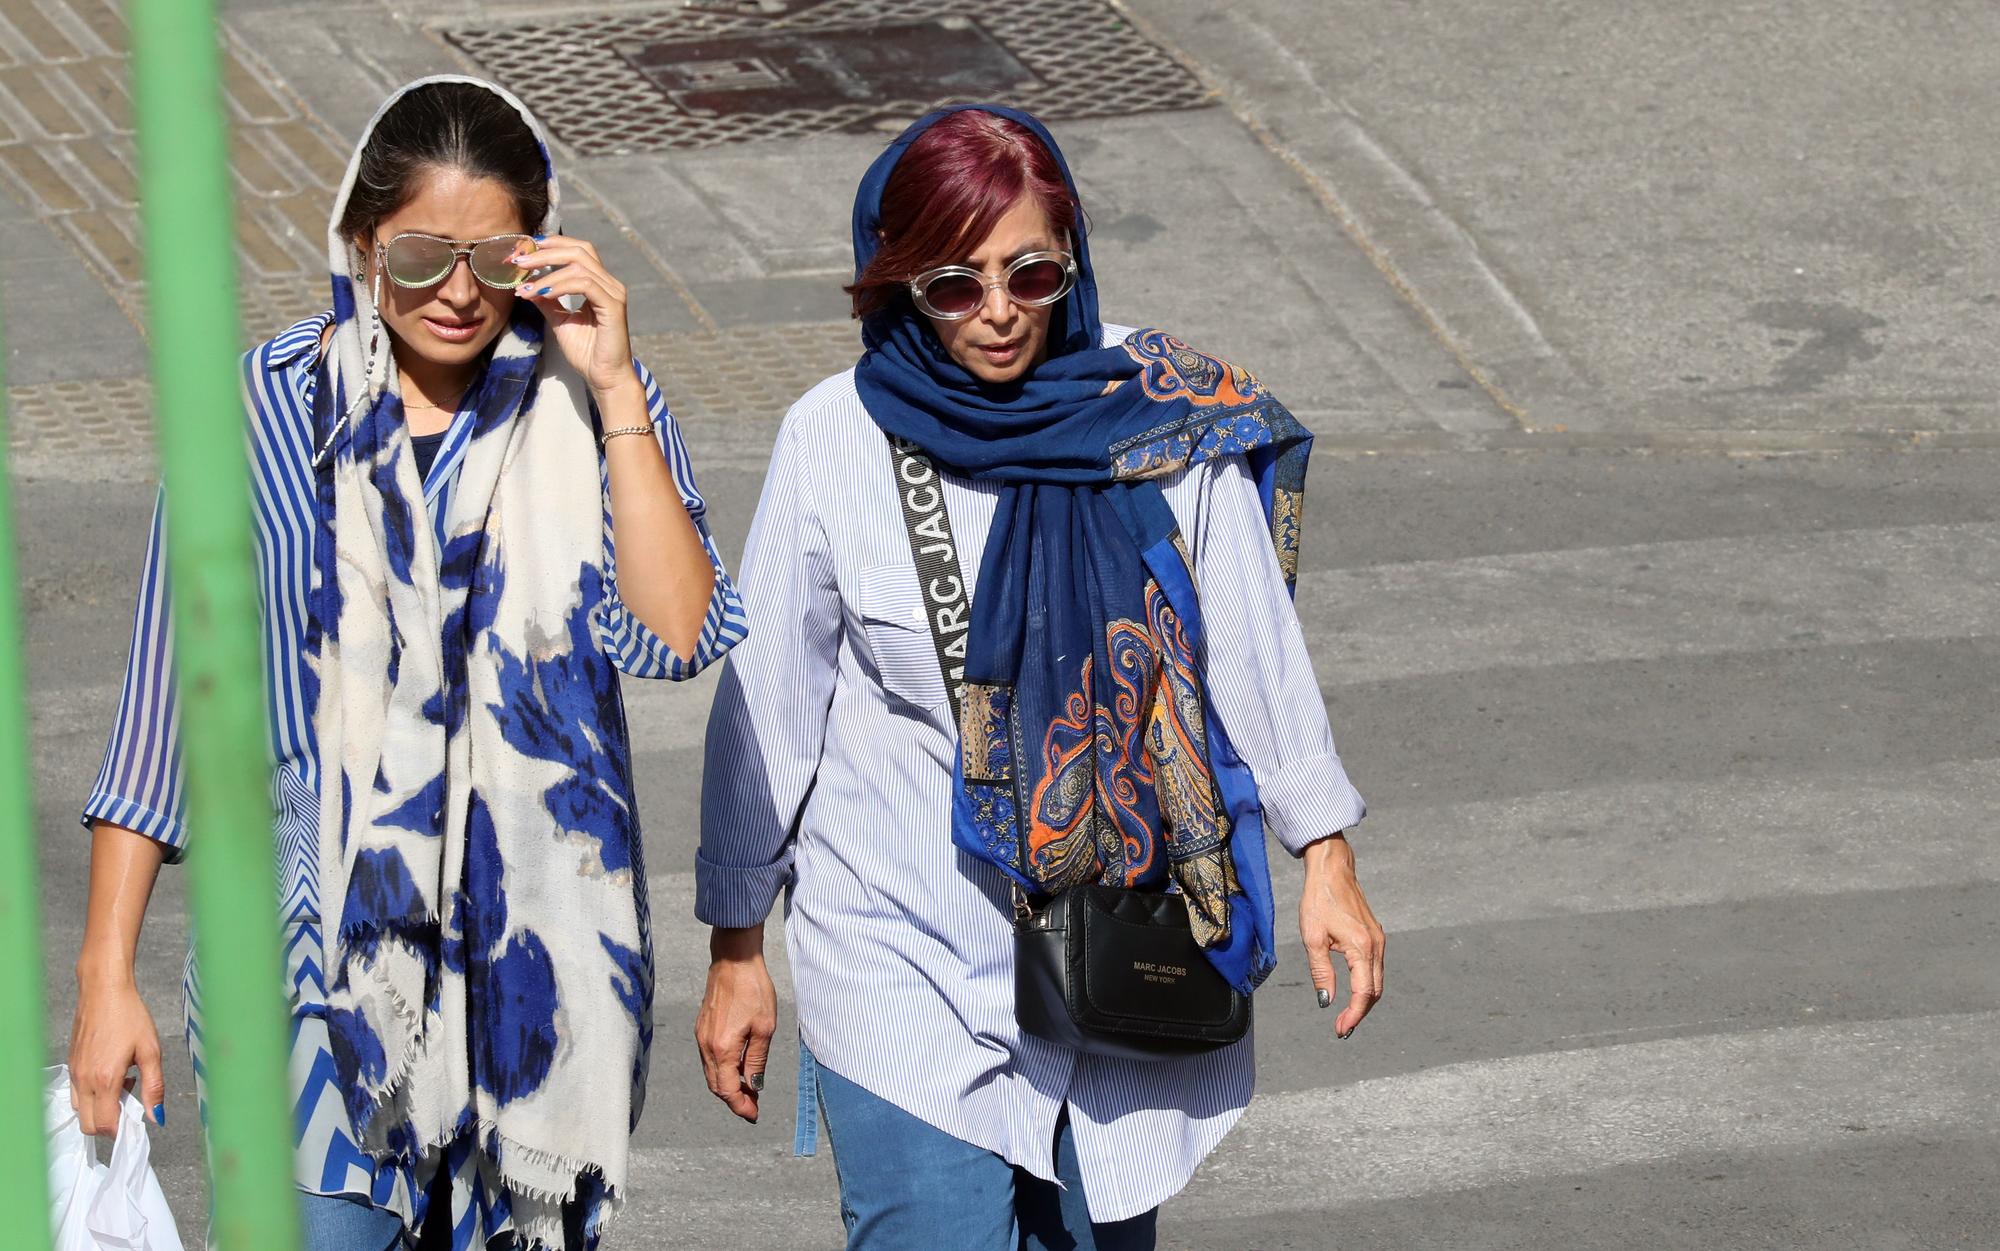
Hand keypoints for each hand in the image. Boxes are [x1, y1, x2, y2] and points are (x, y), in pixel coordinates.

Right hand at [68, 968, 163, 1136]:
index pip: (105, 1125)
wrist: (104, 992)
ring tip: (123, 1084)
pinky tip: (112, 1074)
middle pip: (88, 1125)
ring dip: (100, 1109)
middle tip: (131, 1101)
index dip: (122, 1130)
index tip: (137, 1119)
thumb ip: (154, 1087)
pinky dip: (92, 1095)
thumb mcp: (151, 1051)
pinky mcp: (71, 1066)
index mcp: (105, 1079)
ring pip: (81, 1111)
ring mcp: (74, 1074)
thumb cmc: (130, 1017)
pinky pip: (77, 1094)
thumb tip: (157, 1117)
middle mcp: (84, 1081)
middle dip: (109, 1123)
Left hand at [509, 235, 636, 398]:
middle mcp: (609, 284)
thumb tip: (528, 286)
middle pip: (578, 250)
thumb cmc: (588, 353)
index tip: (523, 252)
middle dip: (545, 251)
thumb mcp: (560, 321)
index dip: (550, 246)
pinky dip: (559, 285)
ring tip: (525, 283)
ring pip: (579, 265)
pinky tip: (541, 294)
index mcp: (599, 284)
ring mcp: (613, 293)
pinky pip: (584, 284)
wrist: (605, 378)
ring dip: (546, 271)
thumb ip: (548, 301)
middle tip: (519, 260)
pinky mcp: (612, 306)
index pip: (577, 251)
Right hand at [695, 925, 776, 1123]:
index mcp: (722, 1048)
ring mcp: (701, 1036)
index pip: (727, 1090)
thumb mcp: (764, 1028)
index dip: (740, 1106)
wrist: (733, 960)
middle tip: (753, 1106)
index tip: (753, 1115)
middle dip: (734, 1099)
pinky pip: (710, 1059)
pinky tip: (738, 1068)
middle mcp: (706, 1046)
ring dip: (728, 1086)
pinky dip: (722, 1070)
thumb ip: (757, 1060)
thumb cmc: (753, 990)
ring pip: (711, 1073)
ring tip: (749, 1089)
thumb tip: (754, 1085)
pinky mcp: (702, 1028)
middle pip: (716, 1085)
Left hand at [1299, 834, 1384, 1038]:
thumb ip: (1321, 972)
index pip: (1363, 992)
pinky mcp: (1375, 936)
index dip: (1353, 1015)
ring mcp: (1379, 941)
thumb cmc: (1319, 900)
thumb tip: (1326, 1002)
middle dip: (1360, 1013)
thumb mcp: (1313, 938)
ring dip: (1363, 1001)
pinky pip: (1375, 969)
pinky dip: (1366, 985)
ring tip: (1345, 1015)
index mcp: (1362, 947)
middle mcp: (1376, 946)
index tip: (1340, 1029)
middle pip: (1375, 991)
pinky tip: (1352, 992)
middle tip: (1341, 1027)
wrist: (1332, 870)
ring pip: (1377, 981)